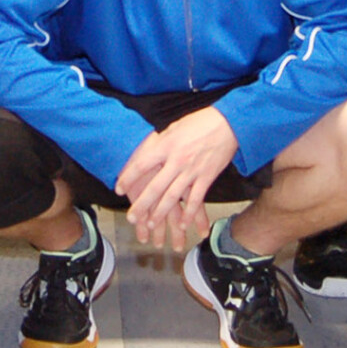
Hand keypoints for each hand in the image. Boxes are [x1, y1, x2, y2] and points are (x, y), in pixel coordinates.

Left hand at [116, 107, 239, 249]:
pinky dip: (189, 213)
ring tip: (151, 225)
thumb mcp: (173, 127)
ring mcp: (192, 171)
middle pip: (155, 187)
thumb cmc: (199, 122)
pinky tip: (182, 224)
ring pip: (173, 197)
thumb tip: (143, 152)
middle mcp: (177, 161)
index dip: (128, 178)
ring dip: (161, 213)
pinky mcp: (207, 177)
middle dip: (141, 204)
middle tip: (131, 217)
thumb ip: (159, 142)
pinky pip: (195, 200)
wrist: (228, 123)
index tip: (119, 189)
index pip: (141, 165)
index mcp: (166, 146)